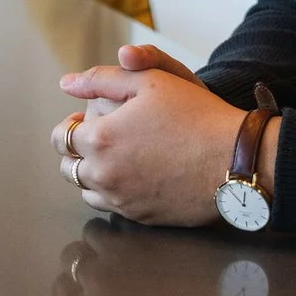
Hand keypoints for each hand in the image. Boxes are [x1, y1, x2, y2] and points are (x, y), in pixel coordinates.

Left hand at [56, 43, 247, 225]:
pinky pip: (112, 207)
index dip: (70, 125)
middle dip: (78, 151)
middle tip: (102, 137)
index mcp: (100, 139)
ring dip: (93, 174)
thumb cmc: (195, 113)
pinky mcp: (141, 217)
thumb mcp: (149, 80)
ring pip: (87, 191)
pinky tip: (134, 175)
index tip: (85, 119)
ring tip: (117, 156)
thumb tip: (67, 83)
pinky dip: (114, 192)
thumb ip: (102, 78)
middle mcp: (104, 175)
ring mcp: (122, 200)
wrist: (234, 158)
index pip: (60, 137)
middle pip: (68, 168)